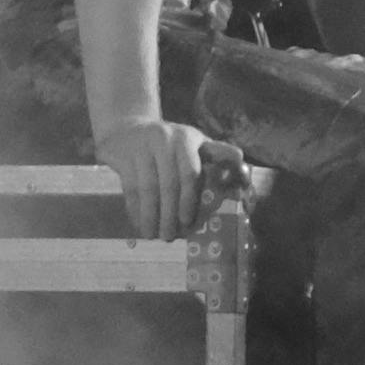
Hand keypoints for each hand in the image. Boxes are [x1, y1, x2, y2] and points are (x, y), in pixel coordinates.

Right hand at [100, 115, 206, 240]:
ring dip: (149, 216)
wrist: (127, 127)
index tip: (187, 222)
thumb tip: (242, 164)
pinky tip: (138, 223)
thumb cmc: (168, 142)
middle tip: (169, 237)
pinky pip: (129, 187)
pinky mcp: (122, 155)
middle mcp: (163, 139)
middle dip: (168, 214)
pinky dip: (134, 209)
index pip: (190, 173)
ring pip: (146, 189)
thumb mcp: (194, 143)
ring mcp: (140, 146)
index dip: (189, 200)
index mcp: (186, 138)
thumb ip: (218, 153)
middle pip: (167, 184)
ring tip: (151, 235)